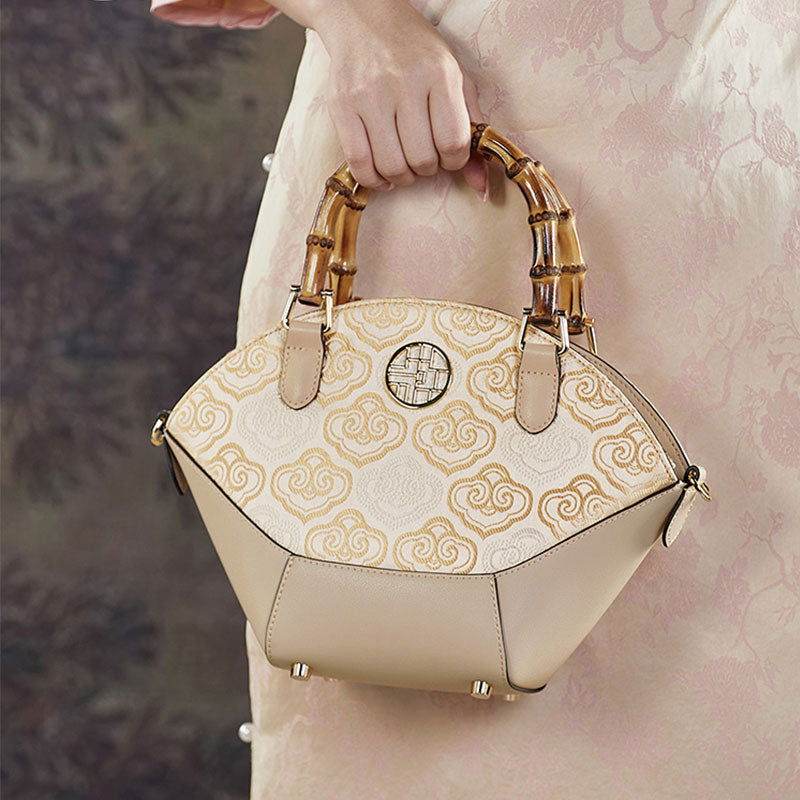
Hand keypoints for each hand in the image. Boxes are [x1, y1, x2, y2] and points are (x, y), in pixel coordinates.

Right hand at [315, 0, 486, 194]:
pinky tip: (381, 173)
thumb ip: (473, 131)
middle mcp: (404, 82)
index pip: (453, 143)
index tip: (447, 155)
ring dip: (402, 177)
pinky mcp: (341, 106)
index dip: (454, 161)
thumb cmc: (416, 53)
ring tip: (403, 164)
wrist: (364, 18)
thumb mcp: (455, 79)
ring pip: (391, 166)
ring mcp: (369, 95)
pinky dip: (373, 179)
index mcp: (439, 74)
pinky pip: (359, 163)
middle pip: (422, 159)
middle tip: (423, 157)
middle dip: (427, 169)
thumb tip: (482, 186)